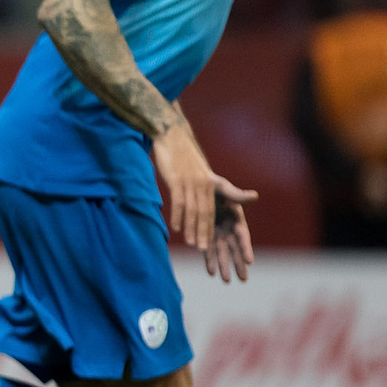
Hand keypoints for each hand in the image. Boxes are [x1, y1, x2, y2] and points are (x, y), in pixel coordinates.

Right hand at [150, 118, 221, 251]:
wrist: (173, 137)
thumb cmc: (186, 158)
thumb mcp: (202, 173)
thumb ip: (209, 189)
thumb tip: (213, 201)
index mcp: (212, 184)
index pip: (212, 211)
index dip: (210, 227)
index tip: (210, 244)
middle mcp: (204, 184)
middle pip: (205, 213)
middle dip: (203, 232)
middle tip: (202, 249)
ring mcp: (190, 181)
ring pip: (192, 210)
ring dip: (191, 227)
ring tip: (191, 243)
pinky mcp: (176, 178)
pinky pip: (178, 201)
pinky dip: (177, 215)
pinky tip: (175, 227)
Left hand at [203, 175, 256, 282]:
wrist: (195, 185)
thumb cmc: (212, 185)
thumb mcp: (224, 188)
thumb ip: (237, 195)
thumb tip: (255, 195)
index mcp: (237, 218)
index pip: (243, 236)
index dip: (246, 248)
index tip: (250, 261)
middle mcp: (228, 228)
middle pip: (234, 249)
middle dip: (238, 264)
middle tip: (243, 279)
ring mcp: (217, 233)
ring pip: (221, 253)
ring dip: (224, 266)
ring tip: (226, 281)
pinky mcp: (204, 235)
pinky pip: (207, 250)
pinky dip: (209, 261)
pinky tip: (211, 272)